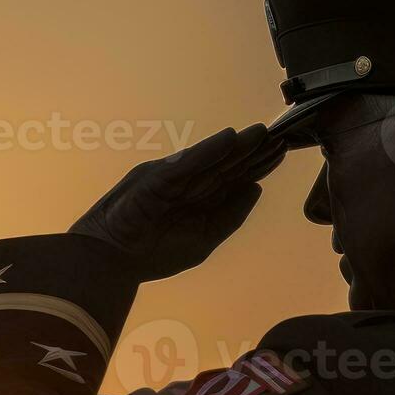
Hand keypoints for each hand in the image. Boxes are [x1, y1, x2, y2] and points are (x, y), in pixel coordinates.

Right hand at [69, 125, 286, 281]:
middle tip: (281, 134)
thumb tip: (256, 188)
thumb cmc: (153, 253)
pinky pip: (187, 163)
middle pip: (228, 165)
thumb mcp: (204, 240)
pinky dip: (208, 151)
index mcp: (200, 200)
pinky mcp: (156, 180)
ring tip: (262, 133)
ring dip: (237, 146)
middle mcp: (189, 185)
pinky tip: (229, 139)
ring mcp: (173, 180)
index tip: (282, 150)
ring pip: (212, 160)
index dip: (259, 164)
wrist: (112, 261)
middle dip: (254, 151)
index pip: (235, 178)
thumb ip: (230, 216)